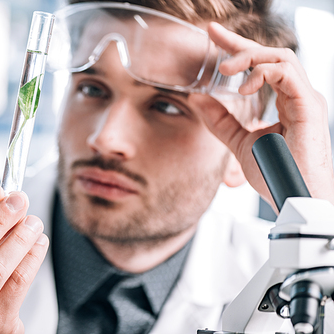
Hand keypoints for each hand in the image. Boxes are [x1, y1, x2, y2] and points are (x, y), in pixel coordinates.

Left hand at [190, 22, 333, 207]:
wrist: (293, 199)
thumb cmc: (274, 173)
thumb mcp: (240, 141)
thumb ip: (221, 121)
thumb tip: (196, 99)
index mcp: (286, 100)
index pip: (261, 65)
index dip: (238, 48)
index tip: (213, 36)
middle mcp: (298, 95)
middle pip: (270, 54)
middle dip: (239, 42)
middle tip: (212, 32)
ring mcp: (305, 99)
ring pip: (279, 57)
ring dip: (247, 58)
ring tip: (224, 70)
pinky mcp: (309, 107)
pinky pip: (287, 74)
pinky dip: (262, 74)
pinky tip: (242, 87)